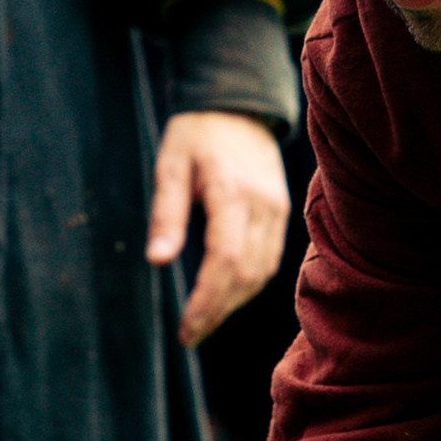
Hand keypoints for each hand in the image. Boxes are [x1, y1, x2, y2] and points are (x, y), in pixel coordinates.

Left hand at [147, 111, 288, 344]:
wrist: (240, 106)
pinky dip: (248, 286)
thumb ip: (166, 212)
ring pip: (262, 273)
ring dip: (233, 304)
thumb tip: (157, 260)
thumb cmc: (197, 133)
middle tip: (189, 335)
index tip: (186, 327)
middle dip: (217, 311)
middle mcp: (263, 205)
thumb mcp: (170, 163)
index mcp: (232, 192)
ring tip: (204, 322)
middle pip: (247, 275)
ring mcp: (278, 211)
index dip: (207, 300)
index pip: (225, 260)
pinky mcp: (282, 214)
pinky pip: (270, 261)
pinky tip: (226, 297)